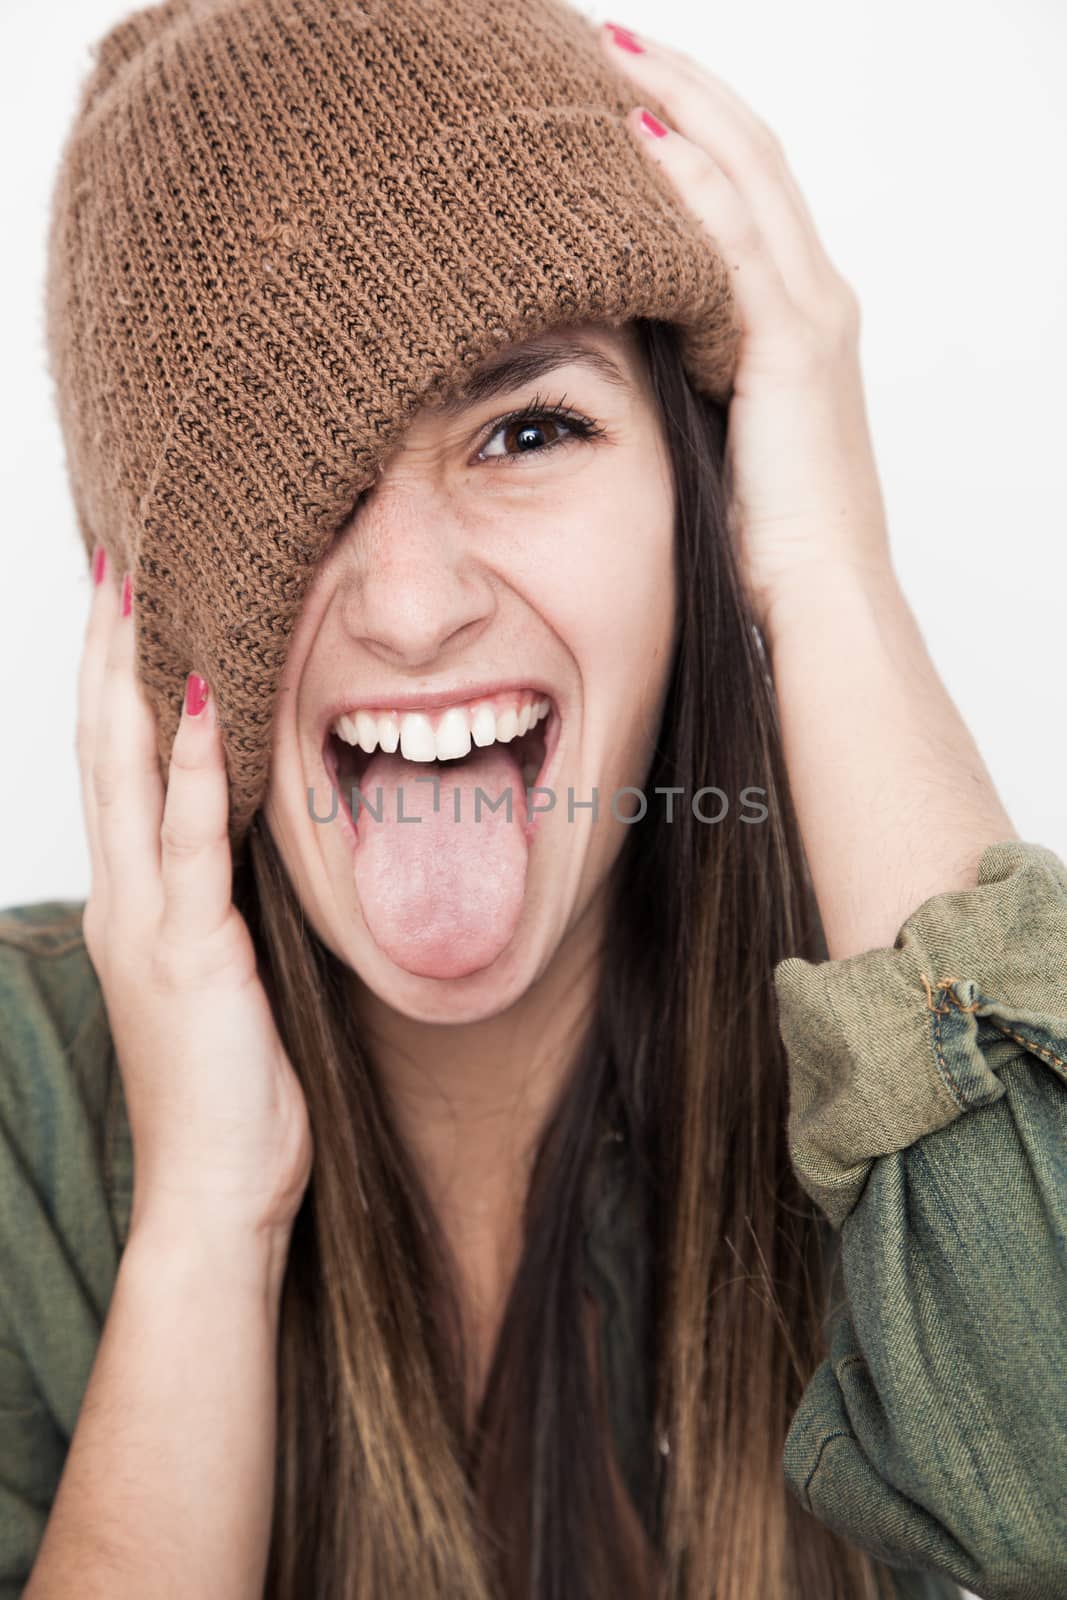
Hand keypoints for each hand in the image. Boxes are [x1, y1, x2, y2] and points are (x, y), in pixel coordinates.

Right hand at [76, 552, 313, 1243]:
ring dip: (136, 674)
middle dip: (109, 648)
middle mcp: (125, 897)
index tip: (129, 599)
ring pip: (130, 772)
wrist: (213, 1194)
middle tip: (119, 555)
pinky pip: (192, 840)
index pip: (118, 763)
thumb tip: (255, 838)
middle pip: (105, 745)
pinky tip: (209, 694)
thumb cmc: (230, 1089)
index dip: (116, 677)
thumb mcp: (224, 974)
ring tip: (144, 585)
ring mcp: (148, 922)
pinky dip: (198, 764)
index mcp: (134, 899)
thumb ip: (223, 903)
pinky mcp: (190, 951)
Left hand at [598, 22, 894, 635]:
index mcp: (798, 315)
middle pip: (748, 151)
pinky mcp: (792, 350)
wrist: (820, 597)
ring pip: (745, 174)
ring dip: (676, 104)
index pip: (744, 186)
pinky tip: (631, 139)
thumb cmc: (765, 540)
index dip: (687, 124)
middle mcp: (815, 296)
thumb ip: (683, 373)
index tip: (616, 88)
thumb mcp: (715, 434)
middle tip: (602, 38)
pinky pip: (736, 243)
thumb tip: (611, 344)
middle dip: (678, 84)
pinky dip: (687, 185)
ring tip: (605, 56)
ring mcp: (811, 316)